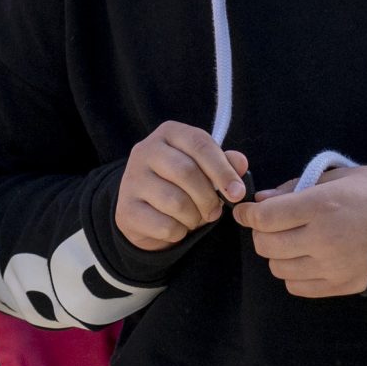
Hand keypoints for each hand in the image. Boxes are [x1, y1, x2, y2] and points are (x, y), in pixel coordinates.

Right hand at [116, 122, 248, 251]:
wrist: (143, 210)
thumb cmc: (180, 184)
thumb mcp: (203, 169)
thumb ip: (223, 163)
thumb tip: (240, 163)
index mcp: (168, 133)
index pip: (199, 144)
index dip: (223, 170)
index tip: (238, 193)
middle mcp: (145, 150)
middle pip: (187, 172)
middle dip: (209, 197)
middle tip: (216, 212)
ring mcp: (132, 179)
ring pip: (176, 201)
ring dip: (195, 217)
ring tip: (195, 218)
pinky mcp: (126, 208)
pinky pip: (164, 225)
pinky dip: (179, 232)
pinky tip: (176, 227)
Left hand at [231, 165, 366, 296]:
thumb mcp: (336, 177)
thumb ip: (295, 188)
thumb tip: (262, 201)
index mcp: (322, 206)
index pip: (266, 218)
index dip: (248, 214)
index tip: (243, 211)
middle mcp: (323, 239)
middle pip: (267, 245)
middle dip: (260, 233)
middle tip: (269, 224)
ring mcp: (332, 266)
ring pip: (279, 268)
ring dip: (277, 254)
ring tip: (290, 241)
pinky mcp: (341, 286)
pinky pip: (298, 287)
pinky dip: (293, 274)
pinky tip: (304, 259)